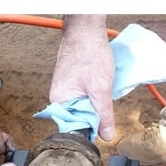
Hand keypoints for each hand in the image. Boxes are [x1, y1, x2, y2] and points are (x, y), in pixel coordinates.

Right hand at [49, 15, 114, 140]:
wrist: (86, 29)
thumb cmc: (89, 53)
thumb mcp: (101, 89)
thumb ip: (104, 115)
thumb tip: (106, 136)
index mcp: (60, 102)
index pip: (75, 128)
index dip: (91, 128)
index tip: (103, 125)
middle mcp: (59, 98)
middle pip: (80, 119)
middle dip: (94, 115)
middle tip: (104, 101)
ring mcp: (65, 90)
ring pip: (84, 108)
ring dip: (96, 104)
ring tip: (102, 90)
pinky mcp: (72, 84)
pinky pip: (84, 98)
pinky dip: (94, 95)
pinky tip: (100, 85)